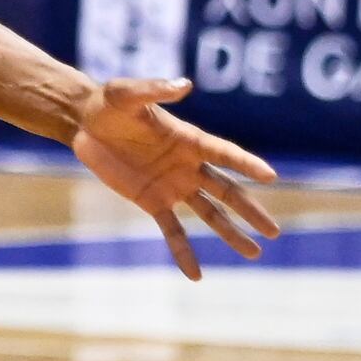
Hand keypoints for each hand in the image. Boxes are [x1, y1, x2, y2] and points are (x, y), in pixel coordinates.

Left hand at [70, 78, 279, 277]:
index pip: (225, 154)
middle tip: (274, 232)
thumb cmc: (110, 103)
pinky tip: (196, 275)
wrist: (85, 123)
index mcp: (189, 139)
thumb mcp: (127, 94)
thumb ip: (155, 90)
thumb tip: (184, 84)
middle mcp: (189, 165)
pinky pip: (172, 230)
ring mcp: (173, 185)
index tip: (271, 177)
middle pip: (227, 191)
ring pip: (209, 213)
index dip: (246, 164)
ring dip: (230, 233)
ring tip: (254, 253)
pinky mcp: (152, 201)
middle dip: (250, 211)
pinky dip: (184, 251)